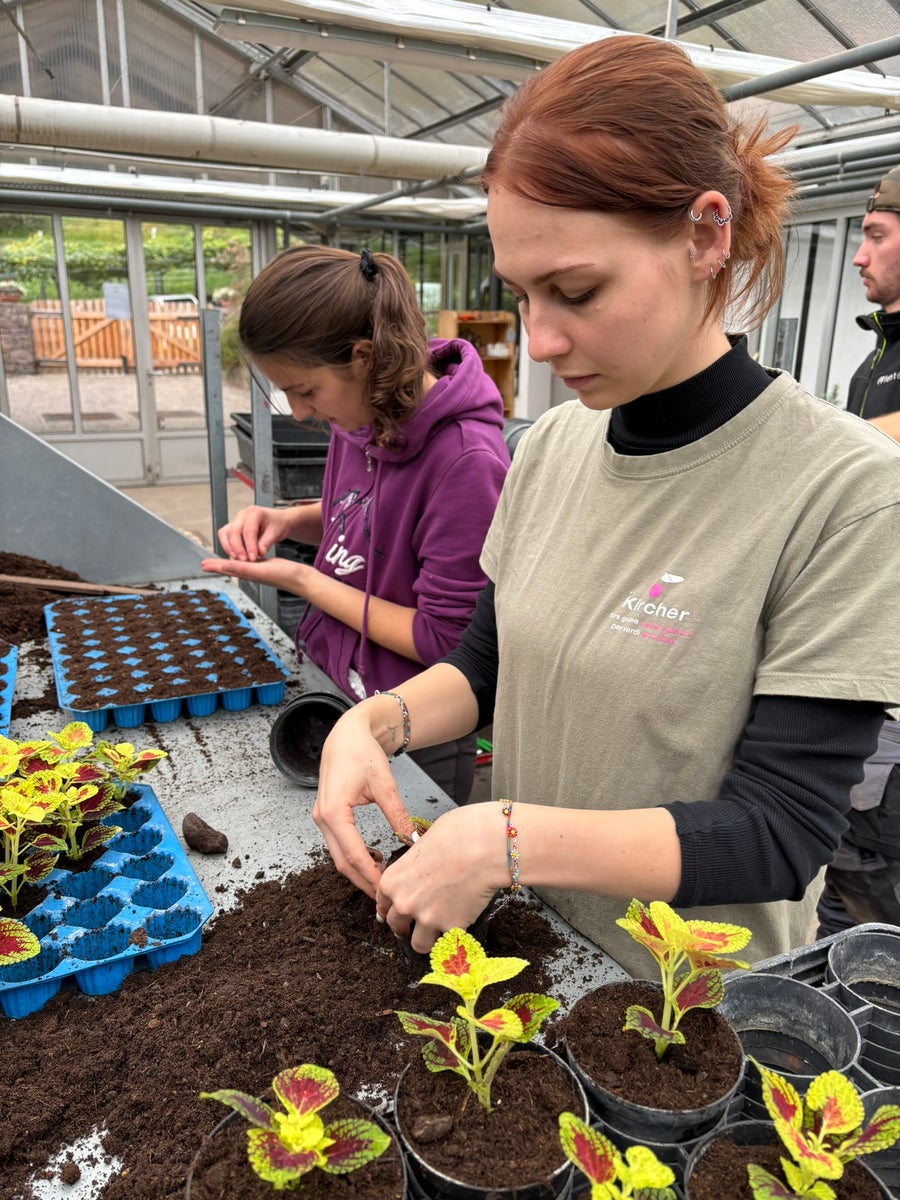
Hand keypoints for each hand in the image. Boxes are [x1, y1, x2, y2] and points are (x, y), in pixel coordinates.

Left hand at [201, 552, 314, 595]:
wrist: (302, 579)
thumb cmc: (285, 576)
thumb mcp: (261, 570)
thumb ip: (242, 568)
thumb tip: (224, 566)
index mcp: (248, 574)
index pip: (228, 569)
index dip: (215, 567)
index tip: (203, 565)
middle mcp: (252, 573)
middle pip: (231, 568)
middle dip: (218, 565)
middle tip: (206, 564)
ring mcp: (260, 570)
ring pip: (240, 565)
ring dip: (229, 562)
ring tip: (221, 561)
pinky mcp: (267, 566)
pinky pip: (251, 561)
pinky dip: (244, 559)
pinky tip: (245, 558)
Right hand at [214, 505, 295, 561]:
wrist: (278, 521)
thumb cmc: (278, 524)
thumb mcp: (277, 533)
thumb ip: (266, 543)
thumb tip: (259, 553)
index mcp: (254, 512)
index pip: (248, 531)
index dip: (250, 546)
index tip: (253, 558)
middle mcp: (243, 515)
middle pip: (233, 531)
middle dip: (237, 548)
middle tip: (244, 560)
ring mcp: (236, 520)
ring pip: (225, 533)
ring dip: (229, 548)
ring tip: (238, 559)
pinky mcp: (233, 527)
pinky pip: (224, 536)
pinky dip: (227, 546)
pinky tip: (235, 556)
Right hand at [312, 709, 418, 898]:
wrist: (347, 734)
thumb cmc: (363, 754)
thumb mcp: (384, 785)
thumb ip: (398, 816)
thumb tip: (413, 842)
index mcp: (334, 812)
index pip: (354, 855)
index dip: (371, 876)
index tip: (388, 889)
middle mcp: (322, 819)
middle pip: (342, 862)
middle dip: (363, 881)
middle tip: (385, 896)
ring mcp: (320, 818)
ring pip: (338, 856)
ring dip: (358, 870)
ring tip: (383, 879)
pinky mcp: (325, 816)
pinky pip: (337, 845)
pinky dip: (354, 856)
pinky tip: (374, 858)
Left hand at [375, 806, 502, 952]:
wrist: (484, 847)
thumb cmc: (457, 834)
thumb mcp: (424, 843)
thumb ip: (416, 864)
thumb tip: (424, 867)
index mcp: (393, 880)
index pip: (383, 903)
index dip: (391, 907)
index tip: (399, 911)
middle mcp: (404, 903)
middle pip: (396, 926)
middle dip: (406, 925)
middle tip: (419, 922)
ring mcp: (427, 919)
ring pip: (419, 944)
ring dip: (427, 938)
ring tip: (438, 931)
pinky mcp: (451, 928)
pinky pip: (449, 942)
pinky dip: (454, 936)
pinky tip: (462, 924)